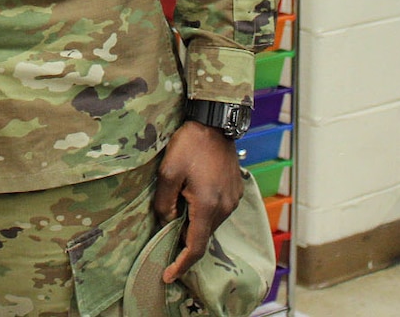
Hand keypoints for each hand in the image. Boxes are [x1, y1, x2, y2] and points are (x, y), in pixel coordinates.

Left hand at [152, 120, 243, 282]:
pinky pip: (217, 212)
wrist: (215, 124)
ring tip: (176, 212)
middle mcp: (224, 208)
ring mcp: (232, 200)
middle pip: (203, 236)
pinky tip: (190, 200)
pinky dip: (203, 214)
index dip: (181, 264)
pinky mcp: (235, 192)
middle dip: (184, 242)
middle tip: (164, 240)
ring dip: (194, 225)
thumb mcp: (168, 172)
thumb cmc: (190, 145)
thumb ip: (165, 202)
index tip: (168, 275)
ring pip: (210, 224)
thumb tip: (165, 222)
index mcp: (208, 206)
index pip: (196, 246)